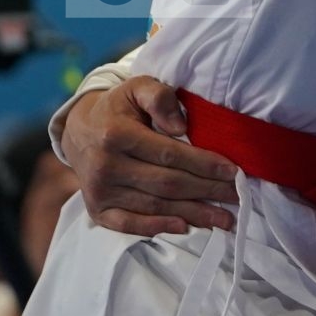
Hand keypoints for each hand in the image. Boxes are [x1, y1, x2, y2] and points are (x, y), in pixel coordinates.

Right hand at [62, 77, 239, 235]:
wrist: (78, 131)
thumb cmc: (118, 108)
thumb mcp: (137, 87)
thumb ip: (160, 97)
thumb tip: (181, 127)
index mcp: (116, 134)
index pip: (170, 154)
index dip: (204, 164)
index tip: (233, 172)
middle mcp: (106, 166)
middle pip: (167, 184)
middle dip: (207, 191)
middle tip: (237, 197)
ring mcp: (100, 191)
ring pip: (155, 206)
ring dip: (193, 214)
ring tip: (224, 218)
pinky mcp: (97, 209)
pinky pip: (128, 224)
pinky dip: (157, 228)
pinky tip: (184, 227)